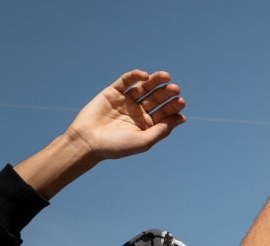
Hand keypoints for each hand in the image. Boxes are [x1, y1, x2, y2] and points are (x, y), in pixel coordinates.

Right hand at [66, 70, 186, 161]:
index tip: (181, 102)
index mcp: (147, 124)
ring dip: (155, 81)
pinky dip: (135, 76)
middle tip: (175, 89)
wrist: (88, 141)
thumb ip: (161, 130)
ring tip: (166, 76)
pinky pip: (127, 80)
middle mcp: (138, 111)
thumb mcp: (144, 141)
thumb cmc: (117, 146)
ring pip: (144, 87)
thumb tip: (181, 118)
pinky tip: (144, 75)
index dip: (173, 107)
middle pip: (157, 98)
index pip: (164, 113)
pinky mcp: (113, 91)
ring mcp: (126, 100)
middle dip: (166, 93)